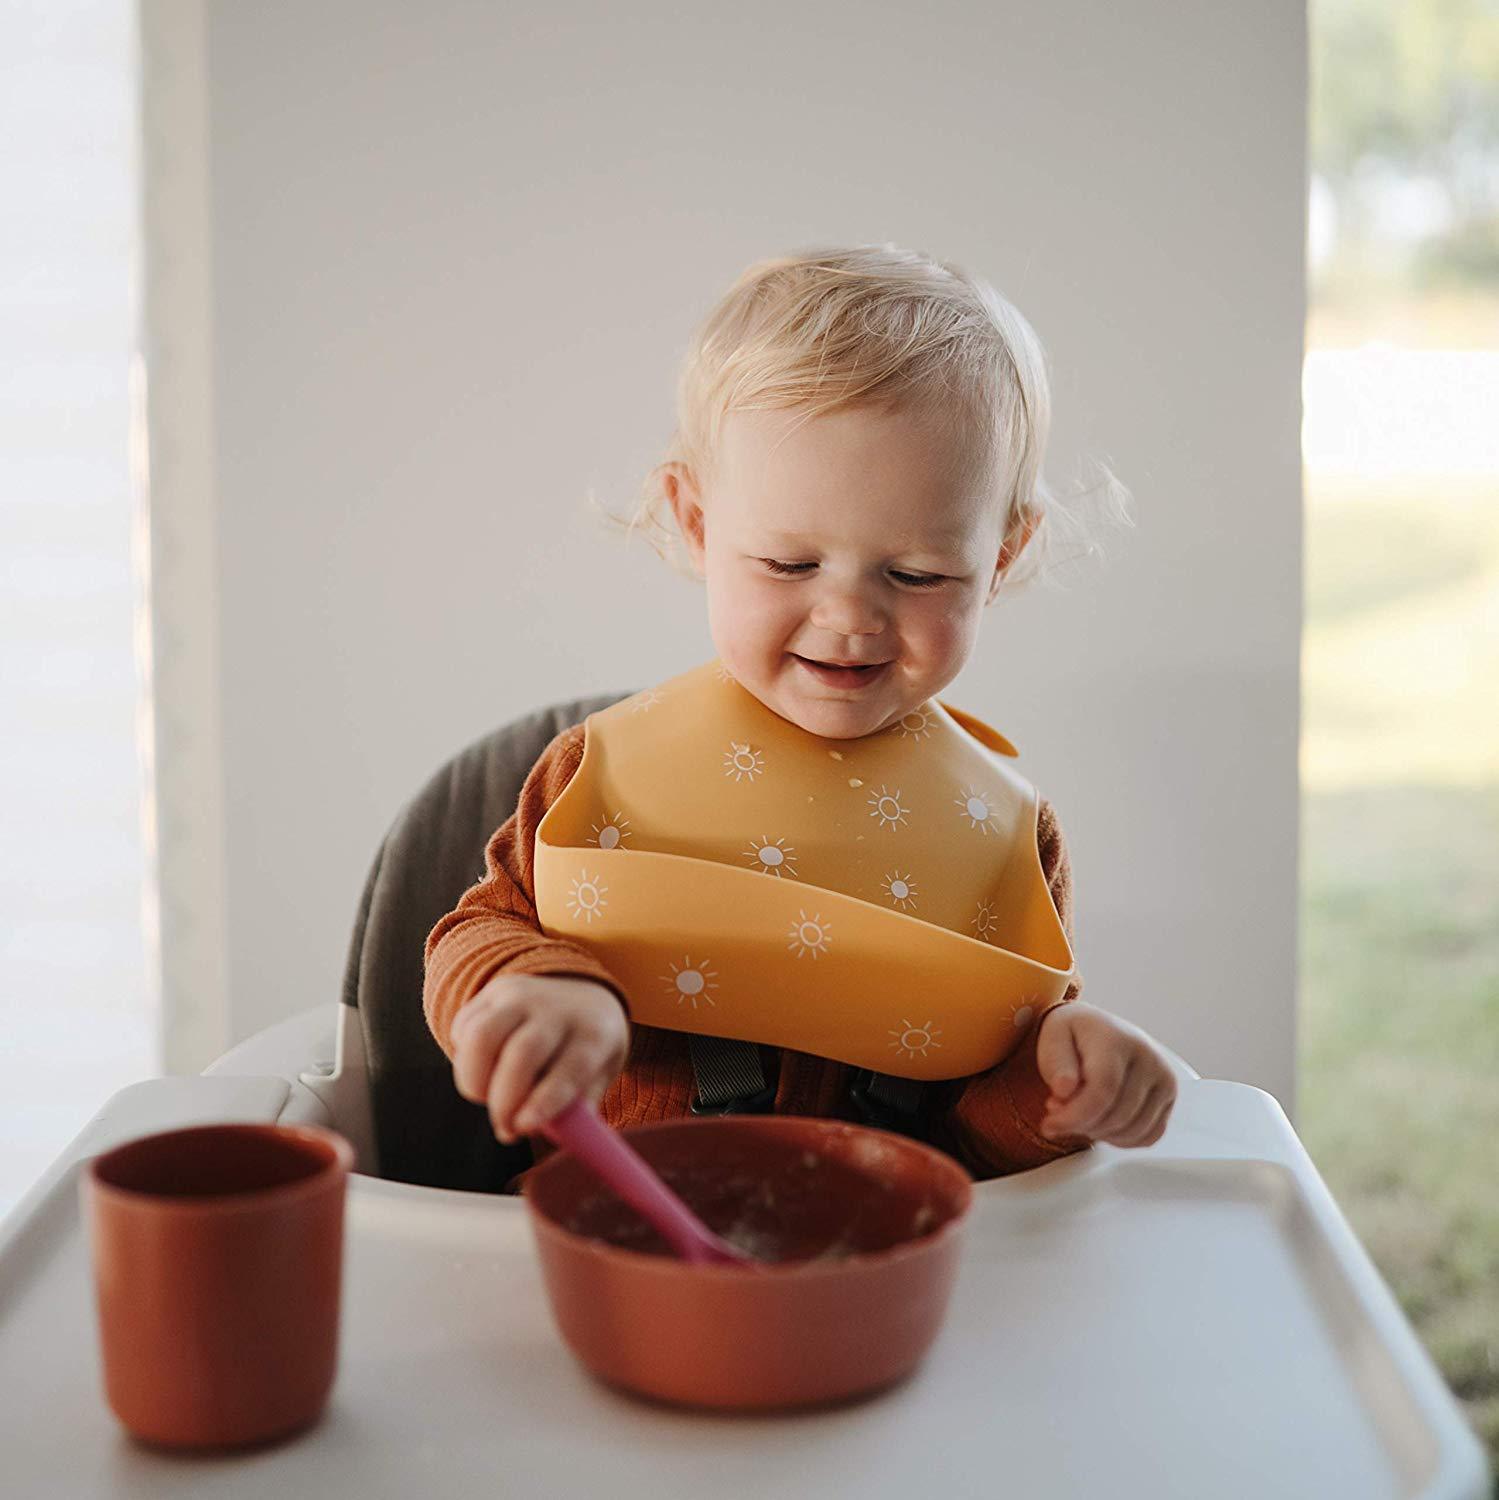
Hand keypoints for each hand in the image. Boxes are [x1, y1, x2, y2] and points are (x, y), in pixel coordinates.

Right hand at [449, 974, 629, 1143]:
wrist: (582, 995)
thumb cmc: (587, 1050)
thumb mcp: (597, 1077)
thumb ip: (571, 1108)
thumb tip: (528, 1129)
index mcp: (593, 1033)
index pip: (572, 1068)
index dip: (545, 1101)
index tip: (523, 1128)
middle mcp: (557, 1009)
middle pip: (522, 1052)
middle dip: (504, 1099)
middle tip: (504, 1126)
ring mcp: (523, 995)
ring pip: (481, 1035)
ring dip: (474, 1079)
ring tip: (486, 1096)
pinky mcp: (492, 992)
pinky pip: (463, 1027)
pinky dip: (464, 1058)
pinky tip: (485, 1066)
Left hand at [1035, 1002, 1176, 1147]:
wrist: (1099, 1028)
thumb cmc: (1074, 1035)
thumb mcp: (1053, 1038)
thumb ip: (1055, 1064)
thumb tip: (1064, 1089)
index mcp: (1116, 1038)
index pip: (1103, 1089)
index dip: (1075, 1115)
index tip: (1050, 1123)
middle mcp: (1148, 1057)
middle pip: (1119, 1114)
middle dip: (1082, 1125)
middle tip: (1059, 1115)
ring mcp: (1163, 1077)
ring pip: (1135, 1130)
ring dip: (1100, 1134)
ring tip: (1079, 1114)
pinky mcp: (1169, 1097)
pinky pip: (1149, 1136)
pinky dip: (1122, 1139)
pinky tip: (1101, 1122)